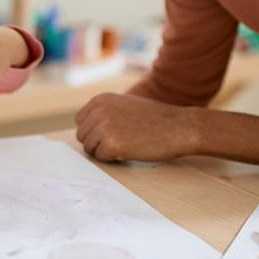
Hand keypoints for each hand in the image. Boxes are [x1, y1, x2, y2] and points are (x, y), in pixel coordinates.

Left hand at [75, 93, 199, 161]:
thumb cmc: (155, 118)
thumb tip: (89, 125)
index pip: (81, 120)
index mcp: (101, 99)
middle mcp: (99, 111)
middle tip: (118, 143)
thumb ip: (106, 110)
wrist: (177, 127)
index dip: (93, 130)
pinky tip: (128, 151)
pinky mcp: (111, 144)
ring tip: (125, 145)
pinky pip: (100, 157)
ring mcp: (104, 127)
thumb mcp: (126, 104)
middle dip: (97, 142)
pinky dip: (112, 158)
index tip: (107, 134)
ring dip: (104, 151)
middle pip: (82, 135)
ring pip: (89, 148)